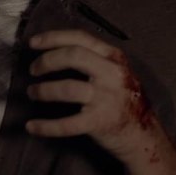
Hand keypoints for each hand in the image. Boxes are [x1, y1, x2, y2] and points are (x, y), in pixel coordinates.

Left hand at [25, 30, 175, 174]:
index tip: (33, 43)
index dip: (53, 38)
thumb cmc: (124, 101)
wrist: (143, 136)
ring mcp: (107, 98)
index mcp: (114, 58)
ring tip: (32, 93)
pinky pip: (67, 124)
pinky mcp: (100, 122)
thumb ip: (95, 59)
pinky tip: (31, 127)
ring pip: (67, 88)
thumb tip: (55, 51)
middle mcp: (112, 74)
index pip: (80, 38)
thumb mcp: (116, 72)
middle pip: (73, 56)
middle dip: (47, 61)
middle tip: (32, 70)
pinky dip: (45, 126)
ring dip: (43, 90)